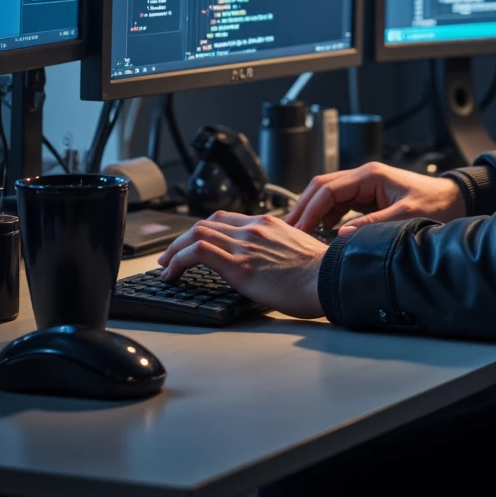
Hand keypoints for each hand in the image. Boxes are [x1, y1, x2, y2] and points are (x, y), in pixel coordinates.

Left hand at [156, 213, 325, 317]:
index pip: (226, 218)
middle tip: (170, 255)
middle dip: (183, 238)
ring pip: (197, 234)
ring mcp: (245, 244)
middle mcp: (254, 228)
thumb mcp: (298, 250)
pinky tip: (171, 273)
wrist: (330, 278)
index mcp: (268, 224)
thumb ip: (278, 249)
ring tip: (165, 266)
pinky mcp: (239, 265)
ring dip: (174, 250)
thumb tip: (269, 262)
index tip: (194, 243)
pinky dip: (178, 260)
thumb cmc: (321, 273)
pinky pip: (197, 252)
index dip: (204, 230)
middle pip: (207, 223)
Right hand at [285, 161, 465, 238]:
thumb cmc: (437, 204)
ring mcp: (365, 187)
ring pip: (328, 197)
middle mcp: (364, 178)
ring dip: (313, 214)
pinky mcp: (369, 199)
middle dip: (303, 209)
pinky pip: (340, 206)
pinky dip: (327, 218)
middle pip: (322, 188)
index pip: (328, 189)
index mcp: (370, 176)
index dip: (310, 209)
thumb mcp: (405, 217)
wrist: (456, 200)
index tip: (298, 229)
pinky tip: (321, 234)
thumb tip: (342, 237)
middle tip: (288, 231)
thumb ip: (374, 226)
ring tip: (299, 235)